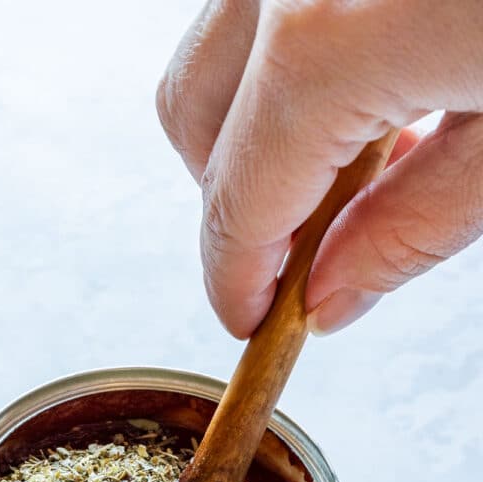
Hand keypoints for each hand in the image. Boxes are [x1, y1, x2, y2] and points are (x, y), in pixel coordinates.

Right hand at [156, 0, 482, 335]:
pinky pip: (260, 8)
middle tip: (307, 253)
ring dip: (258, 129)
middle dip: (235, 203)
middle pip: (194, 119)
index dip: (237, 283)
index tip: (253, 322)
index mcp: (326, 38)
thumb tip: (329, 294)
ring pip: (217, 57)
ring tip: (360, 163)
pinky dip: (288, 62)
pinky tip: (372, 84)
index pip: (239, 201)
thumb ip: (416, 224)